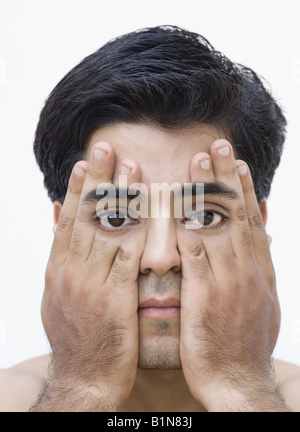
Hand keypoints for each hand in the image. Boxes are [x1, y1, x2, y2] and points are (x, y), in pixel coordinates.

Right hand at [38, 142, 144, 410]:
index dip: (79, 189)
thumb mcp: (59, 297)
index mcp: (58, 270)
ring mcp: (90, 285)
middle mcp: (70, 272)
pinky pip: (127, 258)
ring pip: (107, 231)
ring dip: (121, 198)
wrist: (84, 379)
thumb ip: (64, 260)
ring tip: (132, 168)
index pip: (69, 221)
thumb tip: (61, 224)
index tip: (87, 161)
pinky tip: (150, 210)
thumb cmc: (78, 338)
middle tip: (108, 148)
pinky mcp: (113, 300)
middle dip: (98, 180)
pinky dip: (138, 232)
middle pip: (86, 218)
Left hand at [178, 140, 285, 410]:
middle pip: (236, 214)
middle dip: (226, 176)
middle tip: (217, 145)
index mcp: (260, 270)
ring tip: (197, 161)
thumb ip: (258, 267)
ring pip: (217, 224)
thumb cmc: (244, 343)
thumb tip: (258, 237)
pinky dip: (186, 224)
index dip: (243, 188)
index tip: (235, 161)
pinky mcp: (206, 294)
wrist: (238, 380)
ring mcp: (228, 280)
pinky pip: (195, 252)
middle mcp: (247, 268)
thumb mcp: (263, 302)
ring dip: (206, 190)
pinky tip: (176, 203)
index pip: (251, 220)